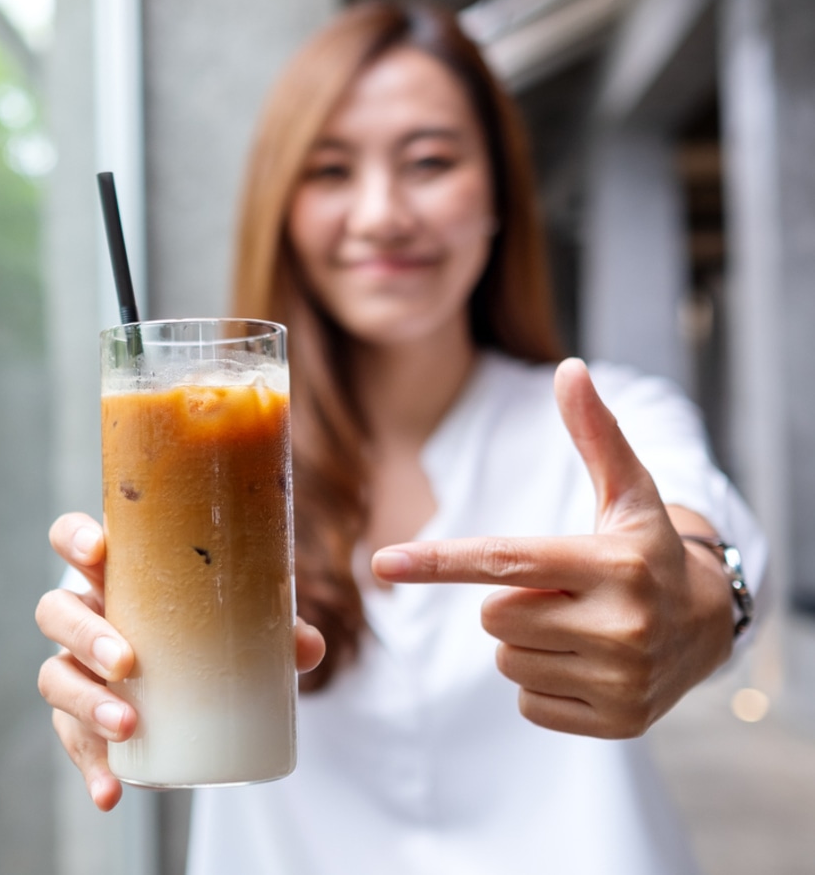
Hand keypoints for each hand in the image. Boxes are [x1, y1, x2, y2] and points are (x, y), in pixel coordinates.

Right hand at [36, 512, 324, 810]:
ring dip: (85, 702)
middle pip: (57, 612)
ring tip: (126, 726)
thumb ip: (276, 626)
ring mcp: (77, 667)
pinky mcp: (80, 717)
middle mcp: (87, 615)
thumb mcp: (240, 618)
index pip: (72, 541)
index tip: (96, 551)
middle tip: (126, 661)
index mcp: (117, 575)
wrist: (194, 678)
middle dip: (85, 635)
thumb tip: (310, 646)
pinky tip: (110, 792)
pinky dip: (90, 766)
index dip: (73, 538)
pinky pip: (72, 740)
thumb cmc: (211, 625)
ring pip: (55, 676)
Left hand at [372, 358, 733, 738]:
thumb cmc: (646, 547)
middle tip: (566, 592)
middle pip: (495, 617)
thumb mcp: (627, 490)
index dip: (438, 561)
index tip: (382, 564)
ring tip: (582, 626)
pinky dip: (546, 682)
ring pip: (509, 661)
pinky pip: (529, 703)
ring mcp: (622, 680)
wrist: (709, 623)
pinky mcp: (620, 723)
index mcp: (611, 563)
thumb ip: (594, 432)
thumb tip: (569, 368)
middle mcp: (620, 625)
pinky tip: (589, 664)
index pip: (504, 560)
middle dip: (514, 602)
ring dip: (529, 642)